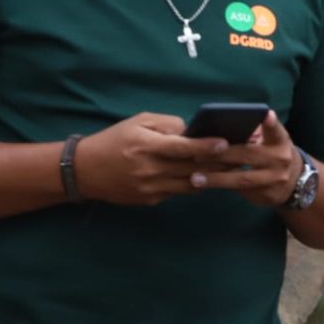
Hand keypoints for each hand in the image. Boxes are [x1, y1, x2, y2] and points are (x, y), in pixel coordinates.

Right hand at [74, 113, 227, 205]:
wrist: (85, 170)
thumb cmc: (115, 140)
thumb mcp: (137, 123)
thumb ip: (166, 124)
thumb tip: (192, 130)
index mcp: (145, 146)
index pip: (182, 147)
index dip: (205, 146)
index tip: (225, 144)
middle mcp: (148, 169)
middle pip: (191, 168)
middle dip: (216, 163)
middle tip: (238, 157)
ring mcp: (149, 188)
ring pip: (188, 184)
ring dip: (209, 177)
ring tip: (228, 168)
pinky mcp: (149, 200)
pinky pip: (177, 192)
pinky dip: (191, 184)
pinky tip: (204, 177)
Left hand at [192, 111, 303, 207]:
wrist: (296, 182)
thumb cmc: (274, 154)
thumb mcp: (272, 141)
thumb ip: (254, 134)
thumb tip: (219, 127)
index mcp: (280, 141)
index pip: (276, 130)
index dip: (270, 123)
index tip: (265, 114)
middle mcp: (280, 159)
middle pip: (248, 155)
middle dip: (221, 155)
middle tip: (197, 154)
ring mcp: (275, 179)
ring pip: (243, 179)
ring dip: (217, 178)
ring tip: (195, 178)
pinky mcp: (268, 195)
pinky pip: (241, 192)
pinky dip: (223, 187)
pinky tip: (205, 186)